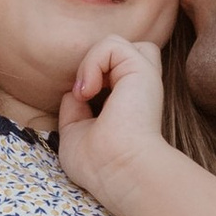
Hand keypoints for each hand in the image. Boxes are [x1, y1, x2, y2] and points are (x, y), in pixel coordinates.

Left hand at [57, 36, 167, 215]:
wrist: (118, 172)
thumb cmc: (99, 165)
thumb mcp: (76, 134)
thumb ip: (74, 110)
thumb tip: (73, 91)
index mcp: (129, 104)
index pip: (114, 73)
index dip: (92, 77)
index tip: (79, 104)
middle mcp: (139, 89)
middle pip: (123, 52)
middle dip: (99, 63)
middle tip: (86, 93)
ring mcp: (143, 78)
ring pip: (117, 43)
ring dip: (91, 61)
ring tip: (85, 92)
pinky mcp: (142, 70)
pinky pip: (112, 44)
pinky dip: (92, 62)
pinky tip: (88, 90)